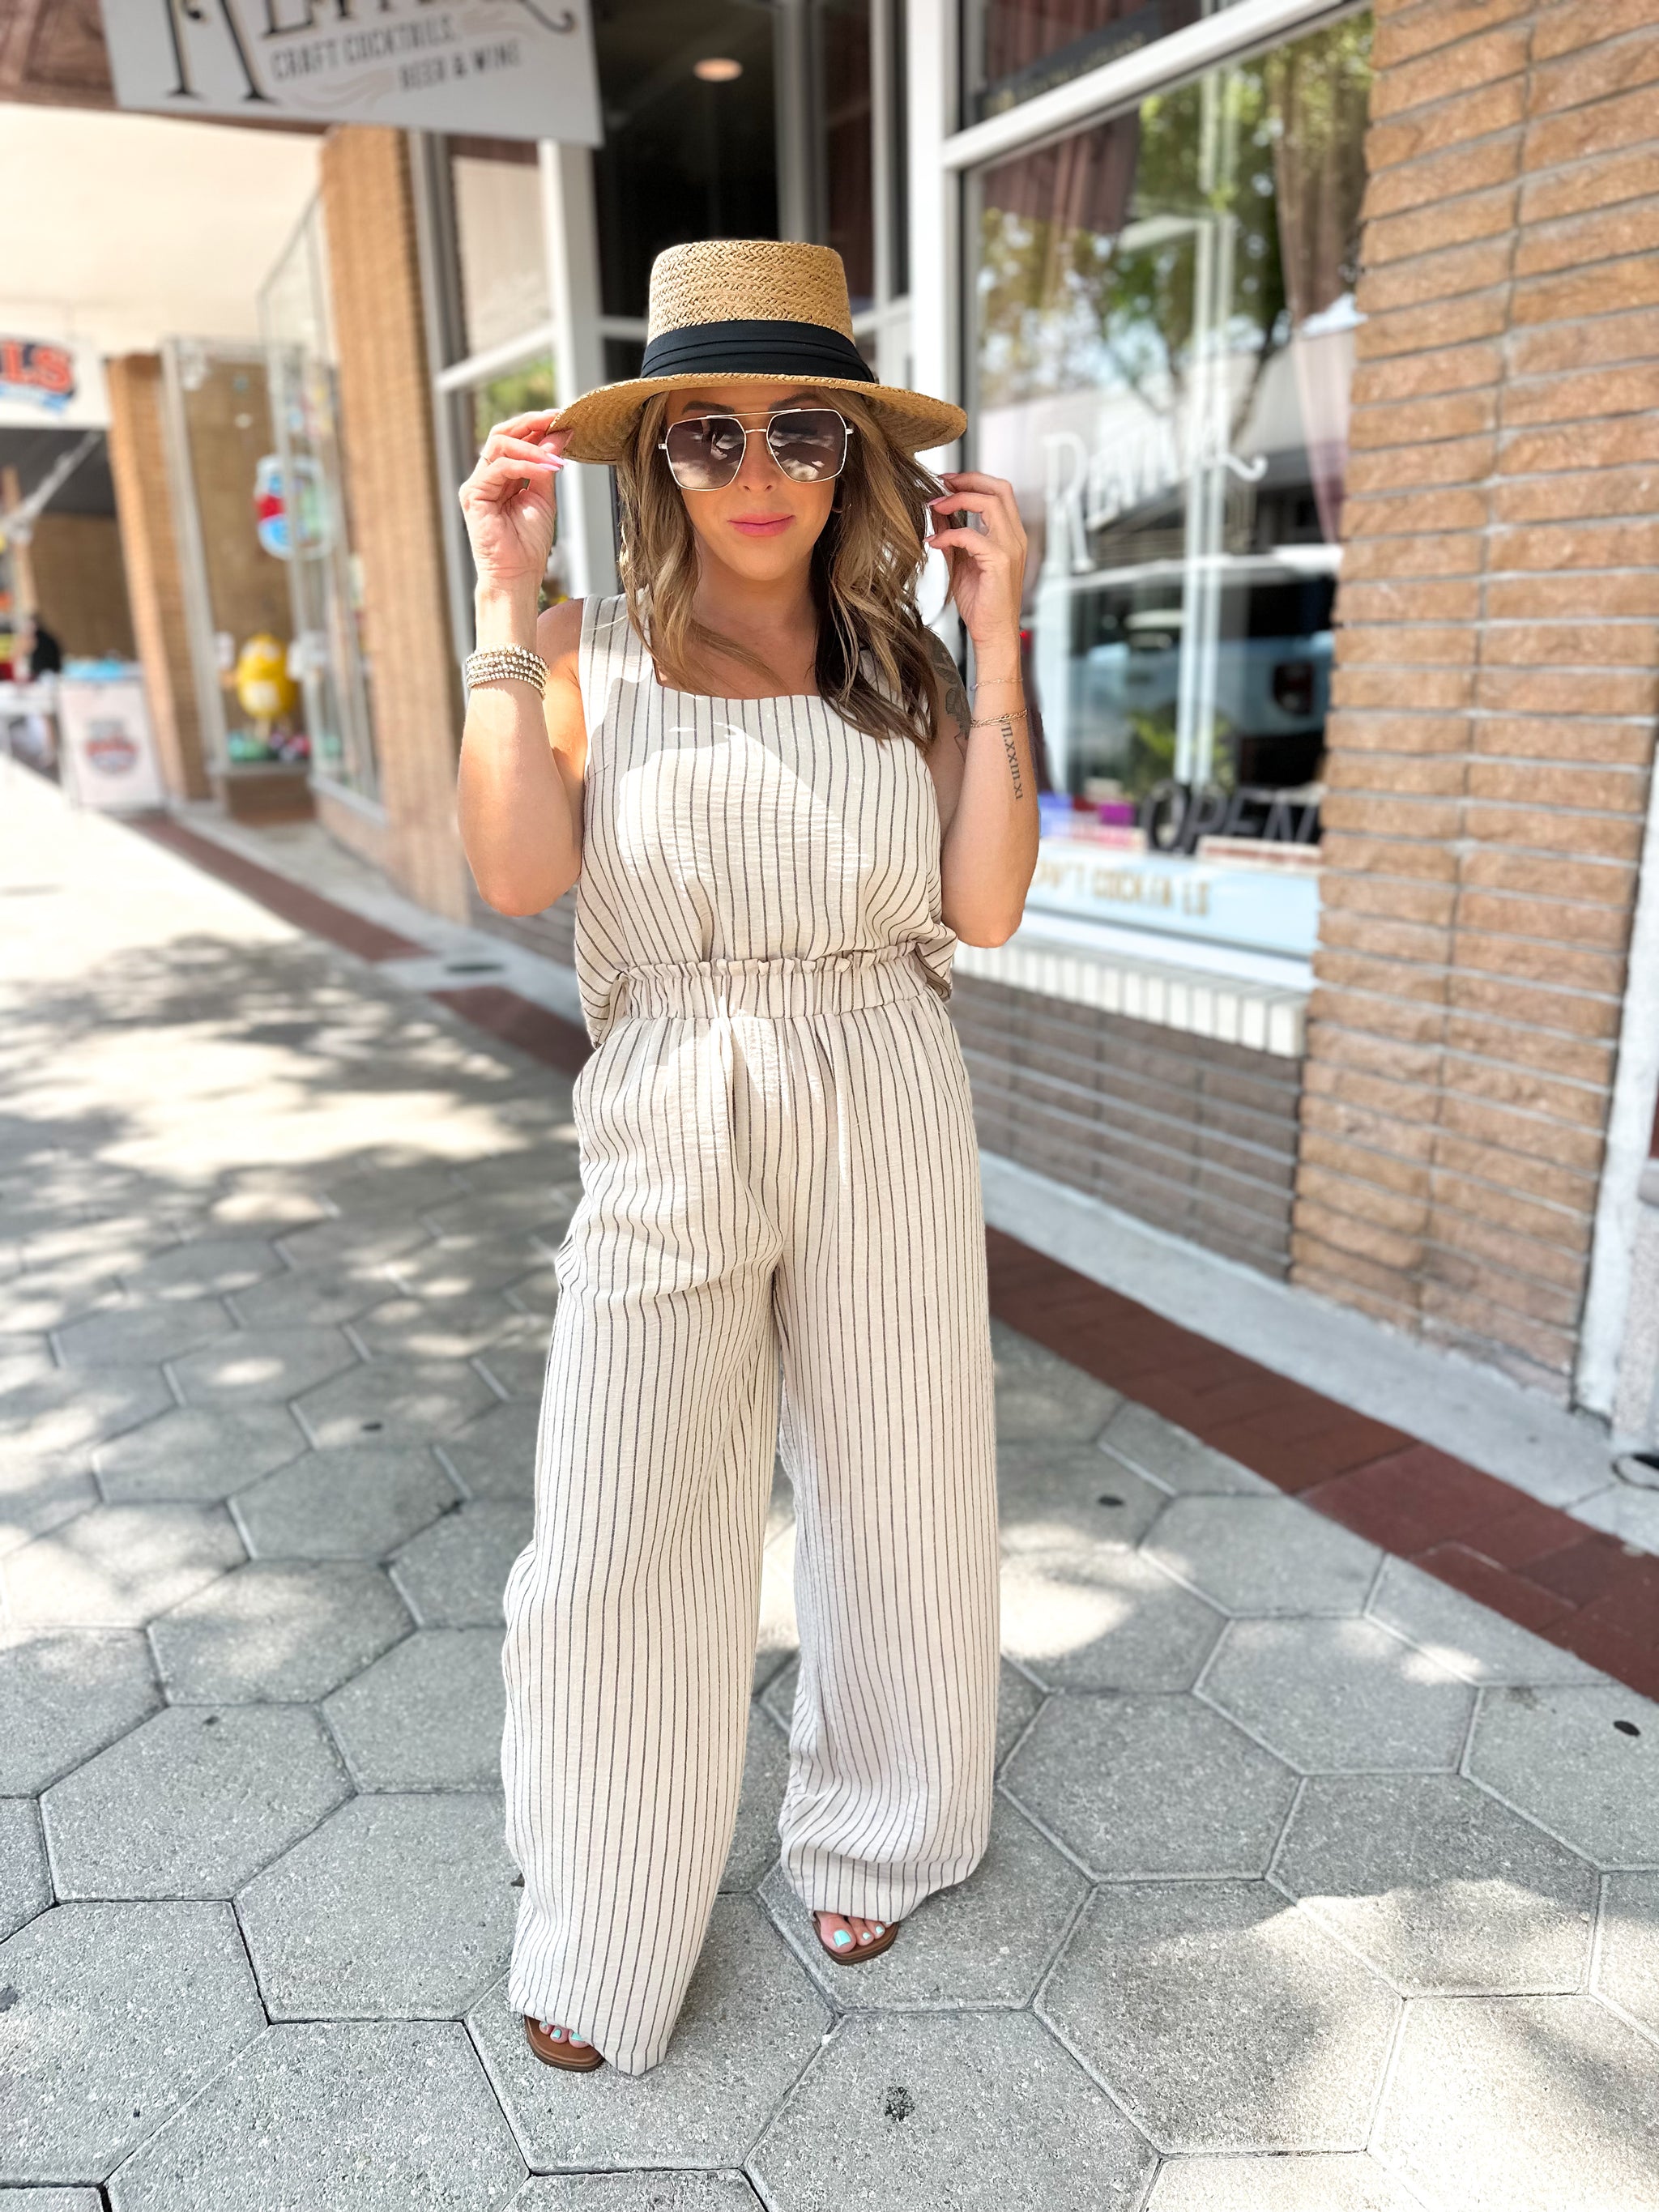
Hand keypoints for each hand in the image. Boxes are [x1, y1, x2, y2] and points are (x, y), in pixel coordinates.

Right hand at [459, 412, 568, 595]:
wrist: (518, 575)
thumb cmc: (529, 544)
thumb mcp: (544, 496)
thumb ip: (547, 465)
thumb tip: (561, 432)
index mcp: (503, 475)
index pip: (516, 438)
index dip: (537, 425)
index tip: (563, 417)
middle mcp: (487, 476)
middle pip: (503, 433)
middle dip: (531, 422)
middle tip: (557, 418)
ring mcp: (477, 484)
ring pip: (499, 444)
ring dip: (531, 445)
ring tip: (555, 456)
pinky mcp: (473, 495)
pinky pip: (499, 468)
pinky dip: (524, 465)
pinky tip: (544, 470)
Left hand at [925, 472, 1026, 659]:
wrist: (993, 633)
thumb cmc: (982, 603)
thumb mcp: (962, 562)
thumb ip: (952, 537)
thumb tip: (937, 514)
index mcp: (1010, 535)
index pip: (999, 493)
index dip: (973, 481)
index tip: (947, 482)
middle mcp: (1015, 538)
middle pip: (999, 489)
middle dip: (968, 480)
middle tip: (942, 483)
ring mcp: (1011, 548)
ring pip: (990, 504)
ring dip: (958, 500)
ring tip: (935, 506)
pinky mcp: (1000, 562)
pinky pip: (972, 536)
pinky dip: (949, 534)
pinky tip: (935, 541)